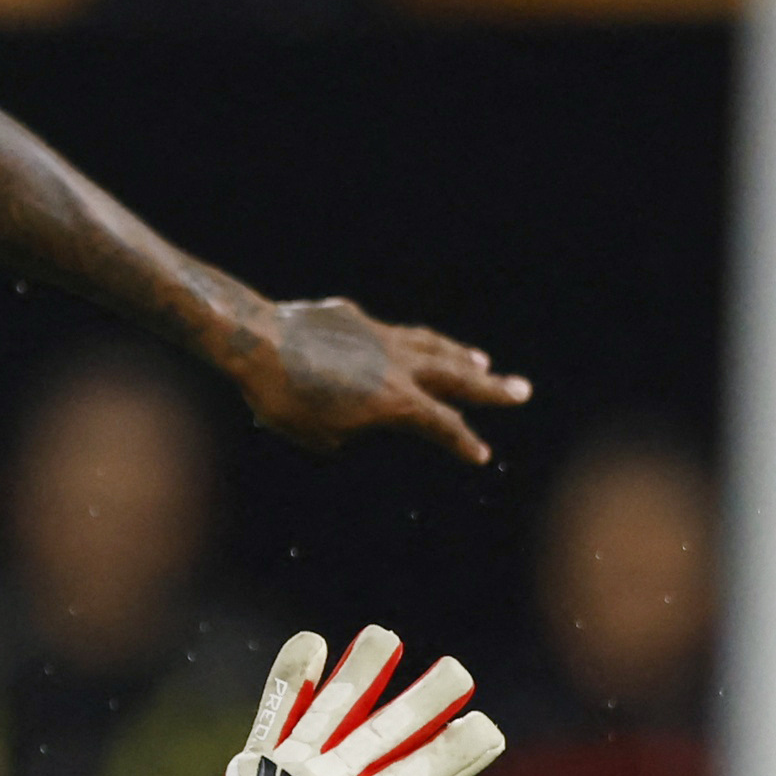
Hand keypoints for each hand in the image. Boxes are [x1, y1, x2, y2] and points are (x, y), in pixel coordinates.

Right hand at [169, 624, 506, 775]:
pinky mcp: (257, 760)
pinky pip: (278, 709)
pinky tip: (312, 641)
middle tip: (458, 670)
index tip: (487, 728)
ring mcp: (294, 770)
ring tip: (386, 635)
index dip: (453, 754)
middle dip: (422, 703)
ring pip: (335, 710)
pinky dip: (292, 676)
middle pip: (385, 734)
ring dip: (361, 673)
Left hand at [229, 298, 531, 464]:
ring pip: (431, 345)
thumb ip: (345, 434)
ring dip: (459, 355)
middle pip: (456, 375)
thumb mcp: (316, 435)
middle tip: (522, 391)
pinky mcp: (355, 320)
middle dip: (491, 387)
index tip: (481, 455)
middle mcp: (396, 364)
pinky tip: (408, 350)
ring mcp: (378, 337)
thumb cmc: (280, 398)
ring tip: (481, 360)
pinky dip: (409, 345)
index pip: (440, 423)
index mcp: (393, 400)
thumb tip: (350, 426)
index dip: (462, 442)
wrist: (254, 342)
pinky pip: (392, 334)